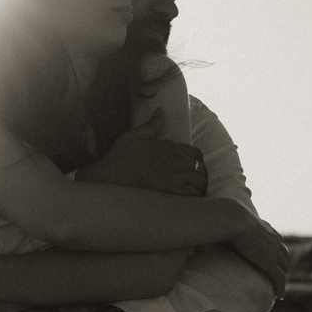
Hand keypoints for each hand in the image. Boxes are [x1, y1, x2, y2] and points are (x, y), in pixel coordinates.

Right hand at [75, 108, 207, 195]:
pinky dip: (195, 198)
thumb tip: (161, 110)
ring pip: (201, 182)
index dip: (198, 162)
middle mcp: (176, 160)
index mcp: (169, 146)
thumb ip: (151, 124)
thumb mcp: (134, 136)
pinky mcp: (173, 191)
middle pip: (201, 169)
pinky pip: (194, 195)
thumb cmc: (120, 157)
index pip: (196, 154)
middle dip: (200, 176)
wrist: (110, 177)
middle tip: (195, 184)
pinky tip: (189, 201)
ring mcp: (176, 176)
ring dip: (199, 188)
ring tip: (193, 194)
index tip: (193, 169)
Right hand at [230, 220, 290, 299]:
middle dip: (283, 267)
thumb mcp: (234, 222)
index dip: (278, 254)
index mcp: (268, 230)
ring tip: (278, 288)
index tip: (274, 261)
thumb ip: (232, 227)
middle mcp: (275, 240)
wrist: (235, 220)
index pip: (278, 244)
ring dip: (282, 279)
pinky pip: (279, 278)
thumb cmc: (229, 220)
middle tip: (277, 277)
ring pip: (284, 269)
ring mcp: (273, 251)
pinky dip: (281, 288)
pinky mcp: (269, 262)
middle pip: (284, 257)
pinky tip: (279, 297)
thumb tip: (217, 230)